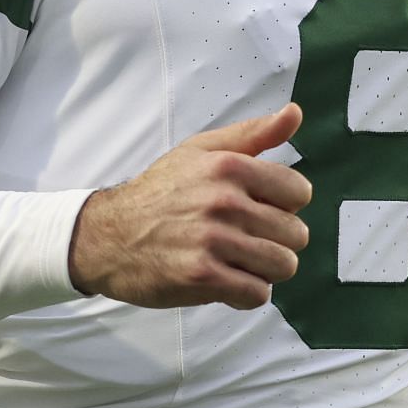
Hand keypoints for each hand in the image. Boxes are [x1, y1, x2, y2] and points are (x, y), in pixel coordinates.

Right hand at [68, 103, 310, 310]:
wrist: (109, 235)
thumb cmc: (160, 192)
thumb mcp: (202, 151)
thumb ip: (253, 134)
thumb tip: (295, 113)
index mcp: (228, 166)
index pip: (299, 192)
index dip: (283, 204)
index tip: (260, 208)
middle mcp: (223, 201)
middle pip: (295, 234)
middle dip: (276, 240)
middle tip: (246, 238)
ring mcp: (213, 240)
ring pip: (282, 266)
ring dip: (264, 269)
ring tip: (238, 259)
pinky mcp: (202, 277)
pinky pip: (257, 294)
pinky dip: (246, 292)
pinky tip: (226, 279)